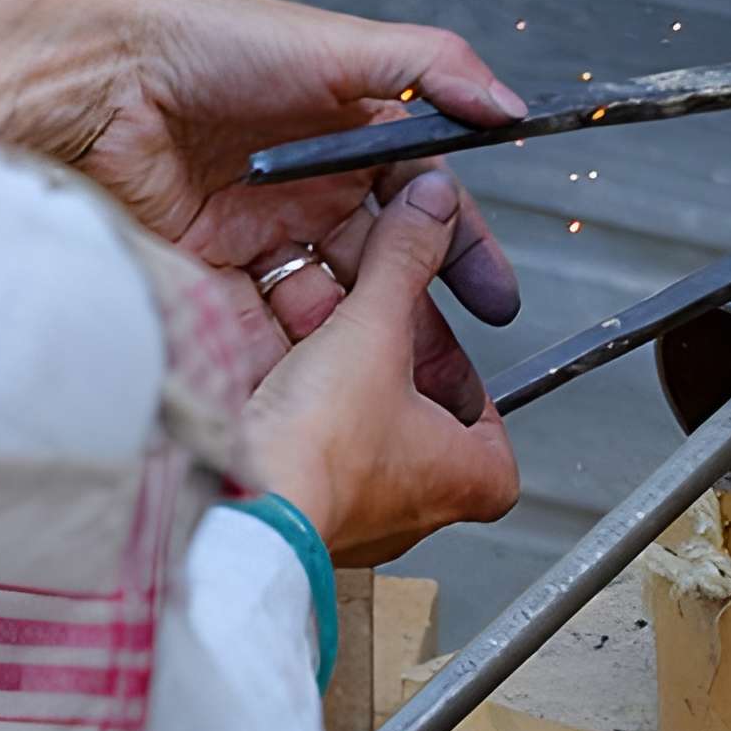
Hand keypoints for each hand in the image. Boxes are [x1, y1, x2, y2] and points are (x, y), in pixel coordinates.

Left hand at [0, 0, 525, 328]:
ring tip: (383, 384)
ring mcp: (255, 232)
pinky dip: (285, 353)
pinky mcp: (201, 268)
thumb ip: (437, 71)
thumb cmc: (215, 41)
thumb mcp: (346, 46)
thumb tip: (508, 107)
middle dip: (420, 325)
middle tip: (452, 378)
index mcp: (350, 139)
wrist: (100, 75)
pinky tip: (312, 379)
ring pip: (324, 305)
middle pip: (380, 271)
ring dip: (355, 347)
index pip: (423, 208)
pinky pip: (255, 323)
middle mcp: (306, 189)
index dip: (461, 253)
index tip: (493, 299)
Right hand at [245, 177, 521, 565]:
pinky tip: (271, 383)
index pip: (497, 434)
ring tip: (319, 346)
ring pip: (359, 435)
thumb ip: (403, 264)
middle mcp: (414, 513)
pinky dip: (296, 416)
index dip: (474, 389)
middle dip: (396, 374)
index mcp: (466, 480)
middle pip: (423, 425)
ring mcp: (354, 520)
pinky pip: (307, 454)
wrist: (232, 512)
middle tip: (378, 335)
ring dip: (341, 388)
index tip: (449, 358)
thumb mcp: (372, 329)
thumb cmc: (319, 452)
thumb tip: (432, 210)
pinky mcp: (296, 516)